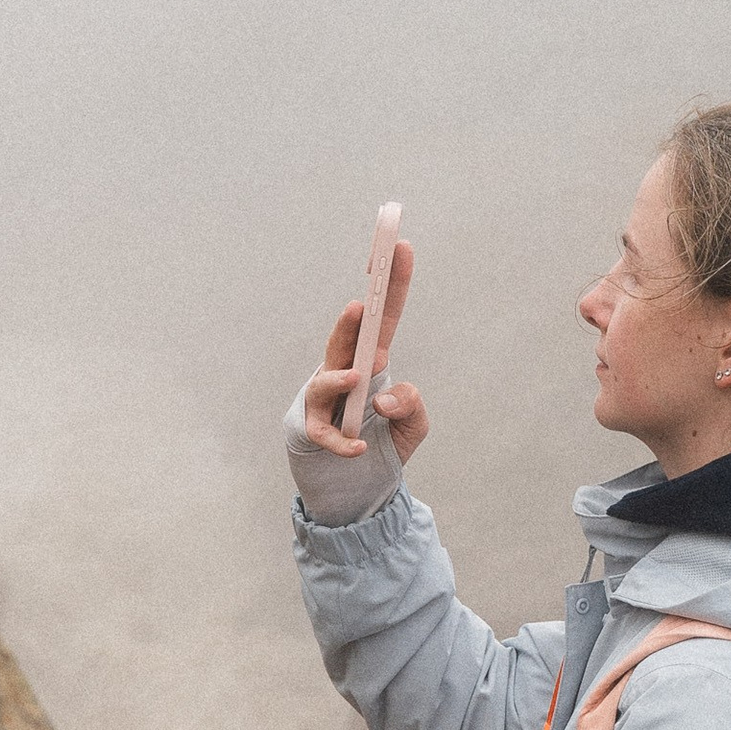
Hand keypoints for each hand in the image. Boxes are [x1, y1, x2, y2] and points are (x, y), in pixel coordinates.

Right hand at [300, 237, 428, 462]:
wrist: (362, 481)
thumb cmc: (386, 439)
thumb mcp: (414, 424)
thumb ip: (411, 406)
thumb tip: (384, 400)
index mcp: (374, 360)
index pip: (384, 317)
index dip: (392, 283)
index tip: (400, 247)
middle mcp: (346, 372)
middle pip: (345, 340)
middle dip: (350, 322)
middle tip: (360, 305)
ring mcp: (327, 401)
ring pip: (325, 380)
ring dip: (339, 377)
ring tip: (358, 376)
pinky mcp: (316, 431)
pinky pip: (325, 433)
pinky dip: (341, 440)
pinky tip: (359, 447)